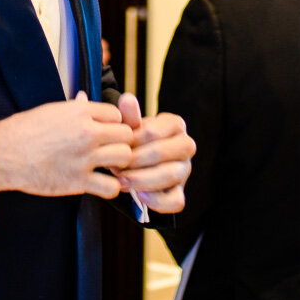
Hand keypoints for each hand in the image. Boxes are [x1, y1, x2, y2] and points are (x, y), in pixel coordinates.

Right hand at [0, 95, 134, 198]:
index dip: (114, 124)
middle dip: (121, 142)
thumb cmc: (24, 130)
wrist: (3, 153)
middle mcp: (86, 132)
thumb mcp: (51, 110)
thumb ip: (74, 107)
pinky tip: (101, 183)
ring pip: (124, 157)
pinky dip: (110, 187)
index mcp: (80, 111)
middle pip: (126, 135)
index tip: (107, 132)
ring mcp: (84, 157)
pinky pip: (111, 187)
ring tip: (108, 166)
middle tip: (111, 150)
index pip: (116, 114)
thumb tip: (85, 98)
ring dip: (118, 163)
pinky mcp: (78, 181)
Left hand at [114, 93, 193, 213]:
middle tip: (115, 166)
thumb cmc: (132, 142)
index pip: (153, 132)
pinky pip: (176, 201)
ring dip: (141, 179)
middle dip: (135, 161)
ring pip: (170, 174)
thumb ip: (128, 116)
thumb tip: (126, 98)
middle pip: (162, 152)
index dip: (131, 142)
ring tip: (121, 180)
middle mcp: (185, 145)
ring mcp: (185, 170)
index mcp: (175, 124)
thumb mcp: (128, 128)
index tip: (114, 146)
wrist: (133, 164)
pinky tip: (138, 195)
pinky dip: (156, 200)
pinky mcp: (180, 192)